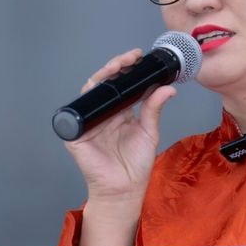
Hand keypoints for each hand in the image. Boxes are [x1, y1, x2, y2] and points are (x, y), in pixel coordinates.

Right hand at [64, 48, 175, 208]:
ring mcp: (90, 121)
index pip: (122, 85)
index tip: (139, 57)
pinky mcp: (77, 133)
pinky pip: (78, 112)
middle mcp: (104, 113)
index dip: (128, 69)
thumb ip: (154, 109)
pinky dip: (87, 97)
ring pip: (92, 91)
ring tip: (116, 66)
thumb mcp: (149, 132)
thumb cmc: (136, 164)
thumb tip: (168, 88)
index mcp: (120, 112)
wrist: (125, 188)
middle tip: (130, 57)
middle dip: (116, 66)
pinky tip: (96, 87)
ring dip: (102, 76)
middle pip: (106, 83)